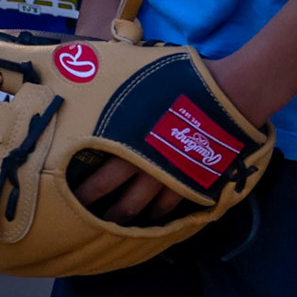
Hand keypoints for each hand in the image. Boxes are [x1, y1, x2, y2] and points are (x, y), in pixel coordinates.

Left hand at [70, 48, 284, 224]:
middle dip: (102, 216)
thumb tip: (87, 68)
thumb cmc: (181, 80)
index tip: (70, 201)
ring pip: (144, 210)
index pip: (98, 179)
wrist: (226, 95)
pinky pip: (170, 208)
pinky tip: (151, 219)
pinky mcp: (191, 183)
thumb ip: (116, 85)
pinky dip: (158, 215)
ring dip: (128, 220)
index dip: (83, 194)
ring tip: (115, 229)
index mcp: (128, 143)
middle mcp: (145, 168)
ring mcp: (169, 179)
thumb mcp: (140, 76)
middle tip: (89, 226)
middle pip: (119, 203)